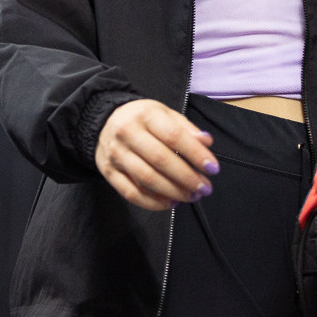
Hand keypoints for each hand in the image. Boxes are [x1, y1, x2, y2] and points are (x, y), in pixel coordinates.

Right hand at [95, 99, 218, 210]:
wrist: (103, 121)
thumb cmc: (142, 119)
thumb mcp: (164, 113)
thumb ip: (186, 128)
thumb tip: (206, 142)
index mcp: (145, 115)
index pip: (174, 136)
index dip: (195, 154)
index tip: (213, 168)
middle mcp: (127, 133)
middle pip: (160, 160)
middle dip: (187, 178)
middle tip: (205, 189)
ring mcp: (116, 154)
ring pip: (146, 179)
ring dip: (173, 192)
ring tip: (191, 196)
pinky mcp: (108, 172)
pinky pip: (131, 193)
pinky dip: (153, 202)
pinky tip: (170, 203)